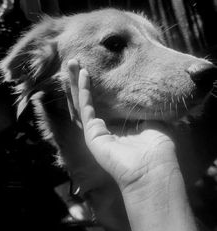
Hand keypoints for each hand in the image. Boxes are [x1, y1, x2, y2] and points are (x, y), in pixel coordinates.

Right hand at [67, 59, 178, 192]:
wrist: (154, 169)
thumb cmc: (158, 150)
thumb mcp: (154, 120)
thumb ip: (145, 108)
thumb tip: (149, 93)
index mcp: (118, 128)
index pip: (102, 104)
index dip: (96, 87)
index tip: (93, 69)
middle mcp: (104, 130)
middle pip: (87, 101)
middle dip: (80, 81)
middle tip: (75, 61)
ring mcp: (96, 133)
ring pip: (81, 102)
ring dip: (76, 82)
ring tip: (72, 63)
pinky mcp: (93, 135)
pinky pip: (86, 108)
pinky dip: (85, 91)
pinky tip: (85, 75)